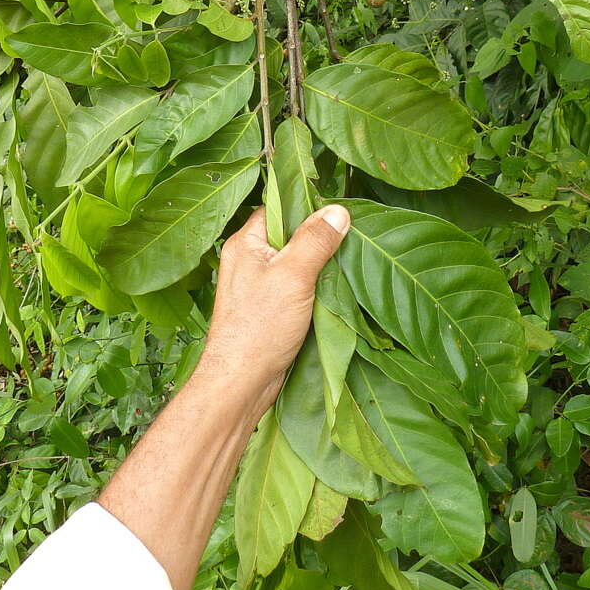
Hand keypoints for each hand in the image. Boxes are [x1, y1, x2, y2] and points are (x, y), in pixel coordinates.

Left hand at [198, 204, 350, 414]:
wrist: (241, 382)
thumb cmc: (260, 327)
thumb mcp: (294, 276)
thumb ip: (315, 240)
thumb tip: (338, 210)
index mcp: (245, 243)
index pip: (277, 208)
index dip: (306, 206)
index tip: (337, 212)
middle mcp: (248, 260)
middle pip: (289, 235)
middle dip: (317, 239)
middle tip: (348, 240)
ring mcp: (257, 286)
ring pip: (295, 263)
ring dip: (318, 267)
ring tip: (344, 266)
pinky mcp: (267, 309)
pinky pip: (295, 287)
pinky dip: (313, 288)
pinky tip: (332, 292)